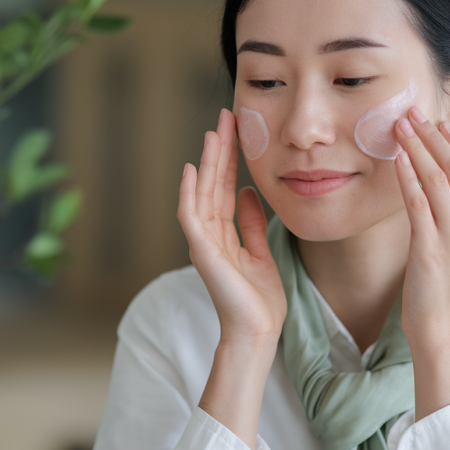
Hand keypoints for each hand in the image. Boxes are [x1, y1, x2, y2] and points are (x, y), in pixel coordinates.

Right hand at [177, 109, 286, 346]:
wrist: (258, 332)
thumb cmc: (259, 301)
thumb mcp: (260, 252)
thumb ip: (252, 223)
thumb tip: (249, 193)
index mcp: (224, 235)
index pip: (225, 188)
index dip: (230, 159)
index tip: (238, 130)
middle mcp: (210, 235)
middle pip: (212, 184)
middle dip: (220, 150)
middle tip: (226, 117)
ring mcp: (204, 243)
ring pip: (202, 194)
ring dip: (207, 162)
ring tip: (213, 133)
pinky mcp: (202, 254)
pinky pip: (191, 218)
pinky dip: (189, 194)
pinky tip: (192, 170)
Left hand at [393, 107, 449, 417]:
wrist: (443, 332)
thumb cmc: (447, 290)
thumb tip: (440, 181)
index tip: (436, 123)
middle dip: (433, 136)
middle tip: (412, 113)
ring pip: (439, 180)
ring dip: (418, 148)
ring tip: (400, 127)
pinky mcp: (431, 250)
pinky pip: (419, 203)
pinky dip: (408, 177)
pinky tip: (397, 159)